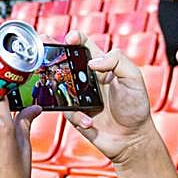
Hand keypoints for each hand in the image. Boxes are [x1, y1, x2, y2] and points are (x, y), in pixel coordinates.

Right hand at [62, 31, 156, 166]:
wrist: (132, 138)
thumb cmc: (136, 107)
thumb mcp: (134, 78)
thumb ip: (118, 61)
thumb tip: (92, 62)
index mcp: (102, 66)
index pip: (84, 46)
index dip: (75, 38)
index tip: (69, 39)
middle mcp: (86, 79)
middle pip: (64, 61)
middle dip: (50, 52)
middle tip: (42, 48)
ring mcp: (78, 97)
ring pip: (58, 85)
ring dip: (56, 86)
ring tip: (61, 89)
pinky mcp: (74, 114)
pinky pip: (66, 111)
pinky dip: (77, 116)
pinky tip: (89, 121)